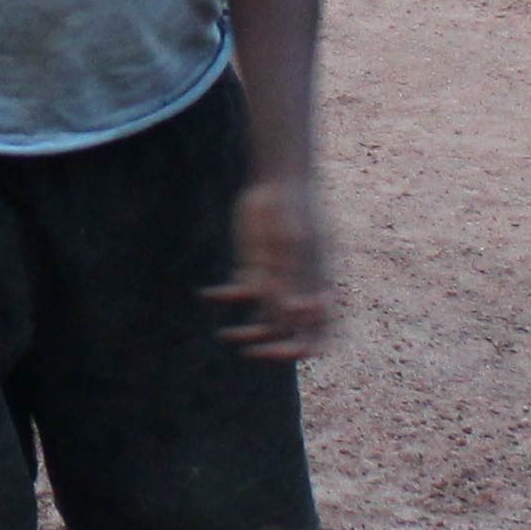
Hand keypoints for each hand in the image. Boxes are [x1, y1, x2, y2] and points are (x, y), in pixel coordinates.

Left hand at [207, 177, 331, 361]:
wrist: (280, 179)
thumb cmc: (294, 208)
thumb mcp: (291, 245)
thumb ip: (289, 278)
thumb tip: (291, 315)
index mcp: (320, 287)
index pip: (324, 333)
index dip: (305, 348)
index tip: (281, 351)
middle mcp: (300, 288)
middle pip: (291, 333)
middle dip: (273, 347)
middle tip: (250, 350)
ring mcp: (278, 280)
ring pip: (265, 319)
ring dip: (247, 331)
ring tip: (225, 334)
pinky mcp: (256, 267)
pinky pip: (241, 292)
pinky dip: (225, 296)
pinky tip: (206, 294)